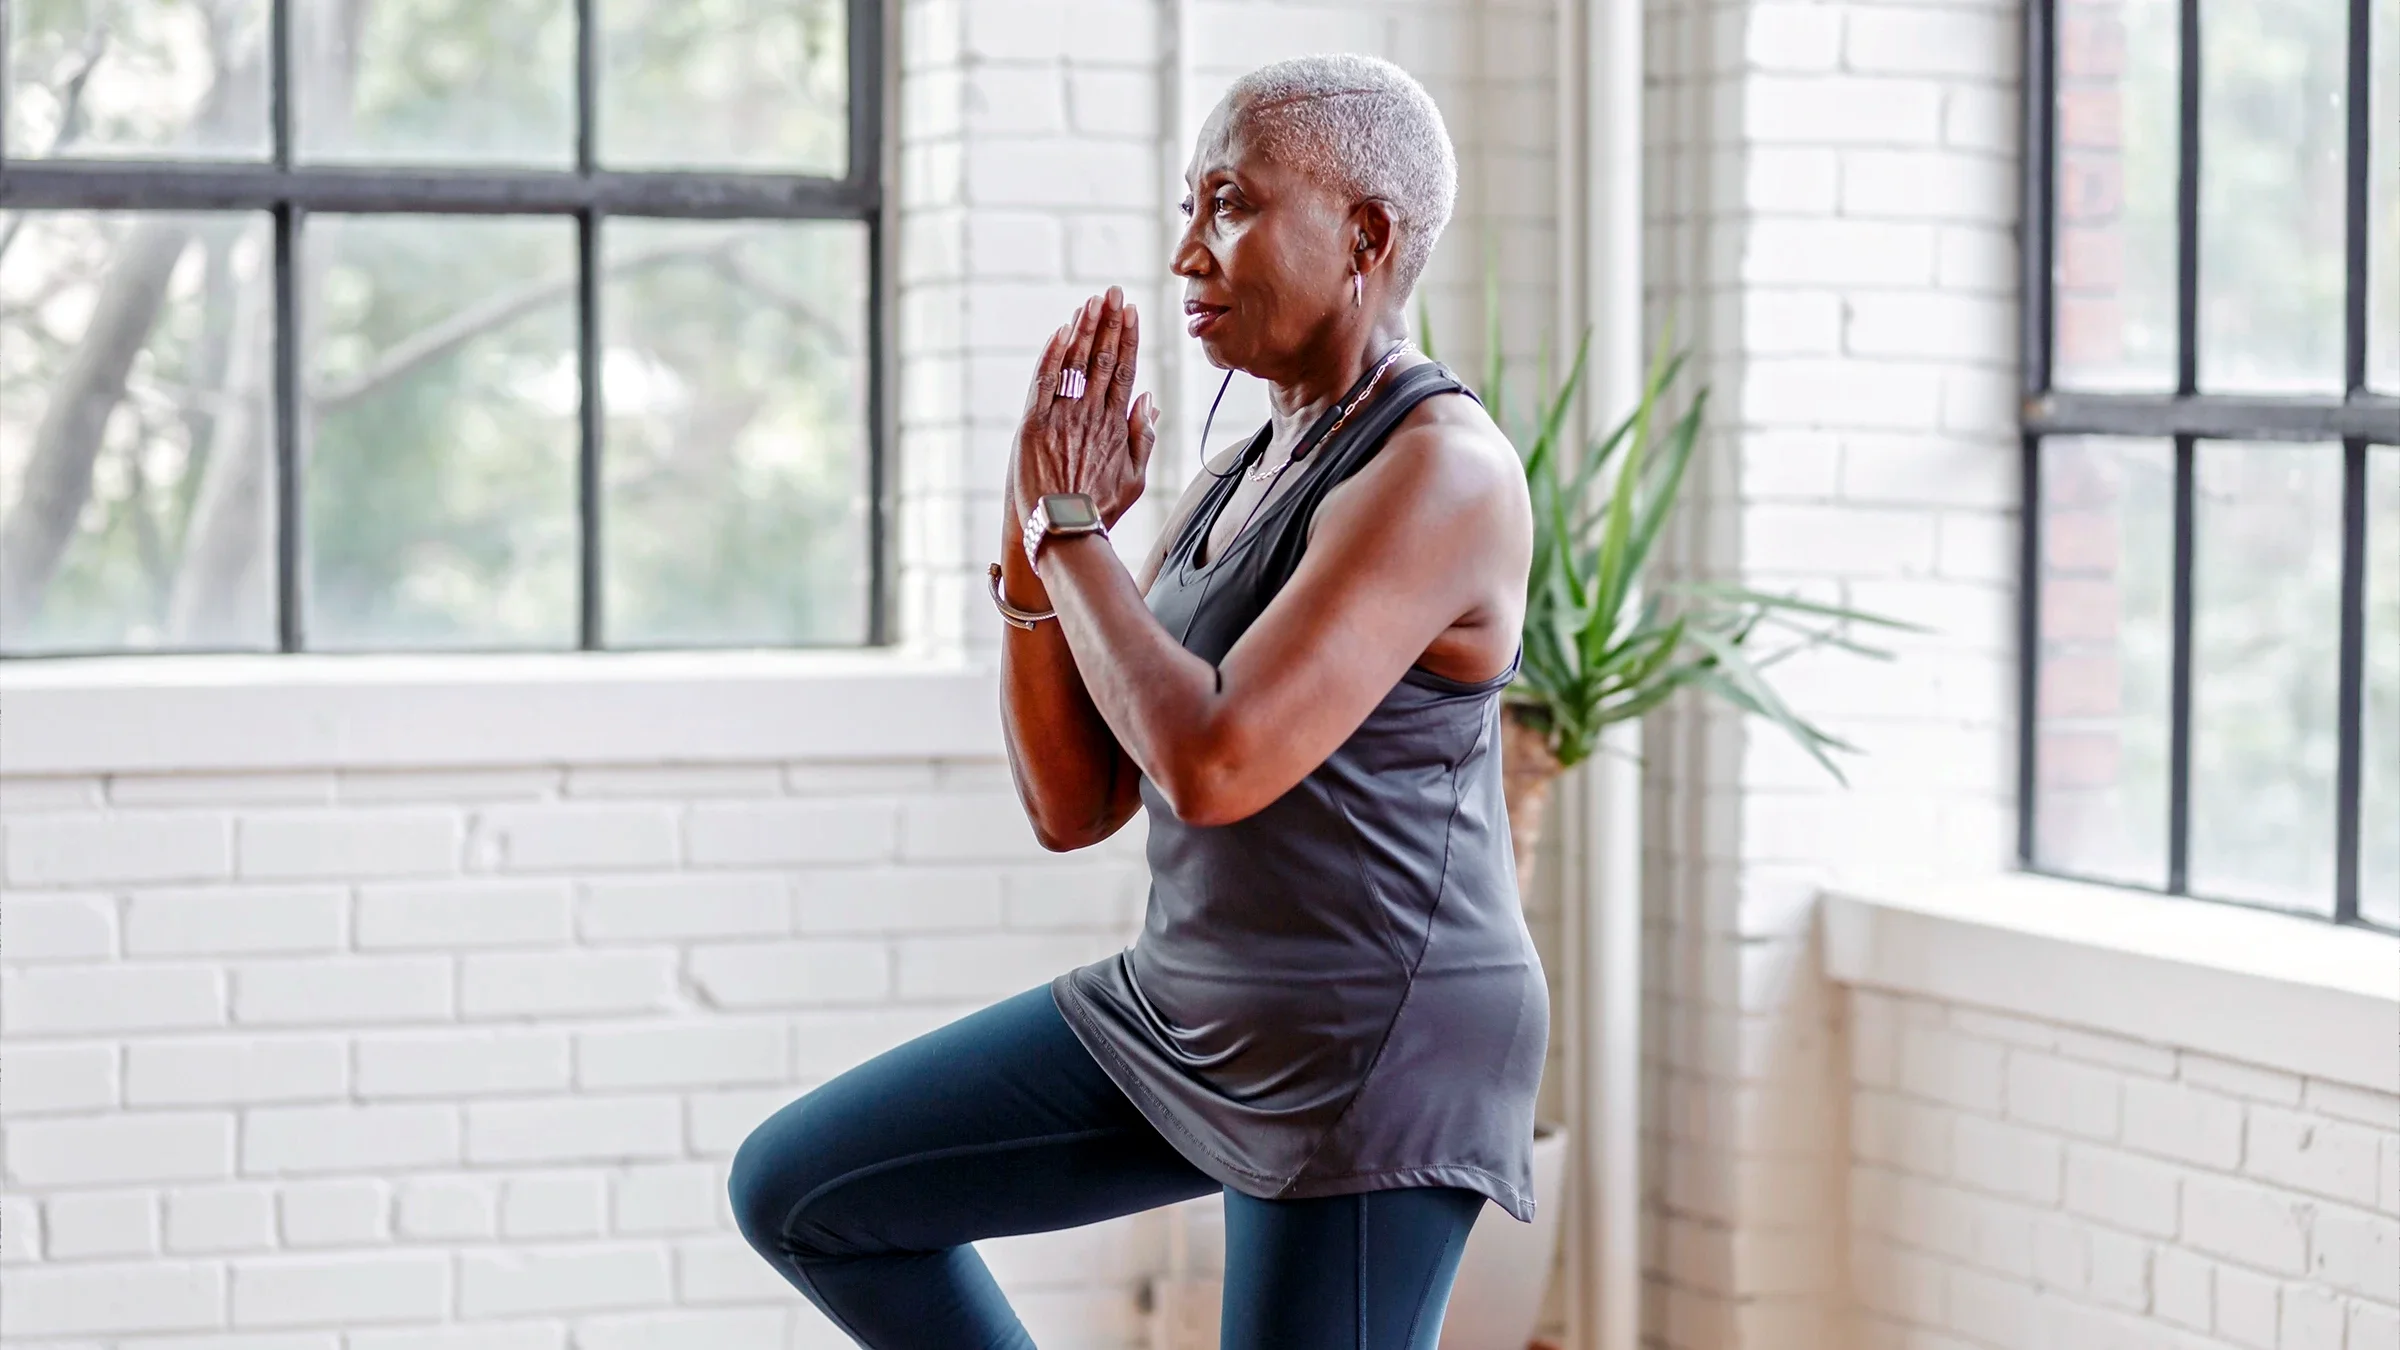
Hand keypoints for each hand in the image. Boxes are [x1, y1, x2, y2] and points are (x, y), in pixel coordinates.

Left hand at [1008, 286, 1157, 530]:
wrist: (1064, 529)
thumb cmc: (1099, 509)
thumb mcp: (1136, 478)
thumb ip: (1144, 437)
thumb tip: (1150, 399)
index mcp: (1116, 425)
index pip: (1125, 370)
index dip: (1129, 338)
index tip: (1132, 312)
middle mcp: (1091, 414)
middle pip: (1103, 359)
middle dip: (1109, 322)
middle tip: (1113, 292)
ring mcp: (1062, 417)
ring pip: (1075, 364)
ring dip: (1083, 329)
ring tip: (1090, 302)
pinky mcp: (1033, 425)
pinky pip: (1044, 382)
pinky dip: (1052, 355)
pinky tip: (1060, 331)